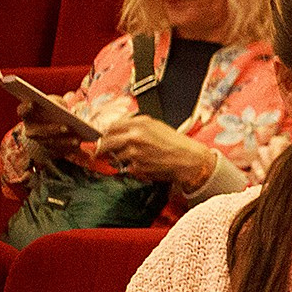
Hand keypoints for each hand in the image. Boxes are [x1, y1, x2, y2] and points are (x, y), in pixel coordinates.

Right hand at [17, 95, 84, 154]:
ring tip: (77, 140)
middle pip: (39, 131)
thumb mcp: (54, 103)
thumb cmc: (53, 110)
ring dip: (64, 142)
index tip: (32, 102)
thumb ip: (55, 101)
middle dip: (53, 130)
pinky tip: (79, 144)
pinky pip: (59, 151)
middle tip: (66, 127)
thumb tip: (61, 107)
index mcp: (27, 116)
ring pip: (50, 143)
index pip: (22, 111)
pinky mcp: (50, 150)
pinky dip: (69, 148)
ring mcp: (39, 142)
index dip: (25, 107)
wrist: (53, 126)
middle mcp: (30, 131)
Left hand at [94, 115, 215, 184]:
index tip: (105, 138)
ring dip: (119, 159)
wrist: (188, 159)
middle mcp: (134, 136)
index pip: (111, 127)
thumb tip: (117, 130)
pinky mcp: (137, 167)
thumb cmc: (175, 143)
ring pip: (115, 156)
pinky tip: (143, 164)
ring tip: (133, 158)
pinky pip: (126, 167)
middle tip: (103, 151)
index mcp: (139, 123)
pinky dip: (131, 167)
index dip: (107, 134)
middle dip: (103, 148)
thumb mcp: (156, 126)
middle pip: (106, 142)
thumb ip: (136, 126)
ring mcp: (134, 153)